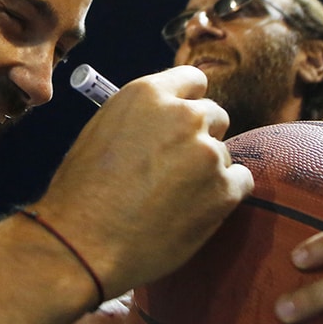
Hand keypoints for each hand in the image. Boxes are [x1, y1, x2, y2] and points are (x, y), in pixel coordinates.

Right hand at [32, 66, 252, 296]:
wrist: (84, 243)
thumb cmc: (81, 193)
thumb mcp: (101, 131)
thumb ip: (140, 117)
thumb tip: (162, 121)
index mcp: (148, 94)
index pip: (193, 80)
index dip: (188, 102)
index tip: (183, 122)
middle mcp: (184, 116)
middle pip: (214, 115)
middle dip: (199, 138)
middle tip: (176, 168)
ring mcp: (208, 152)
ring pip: (224, 153)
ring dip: (207, 171)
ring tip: (174, 199)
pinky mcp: (224, 190)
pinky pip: (241, 182)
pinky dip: (224, 195)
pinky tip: (194, 211)